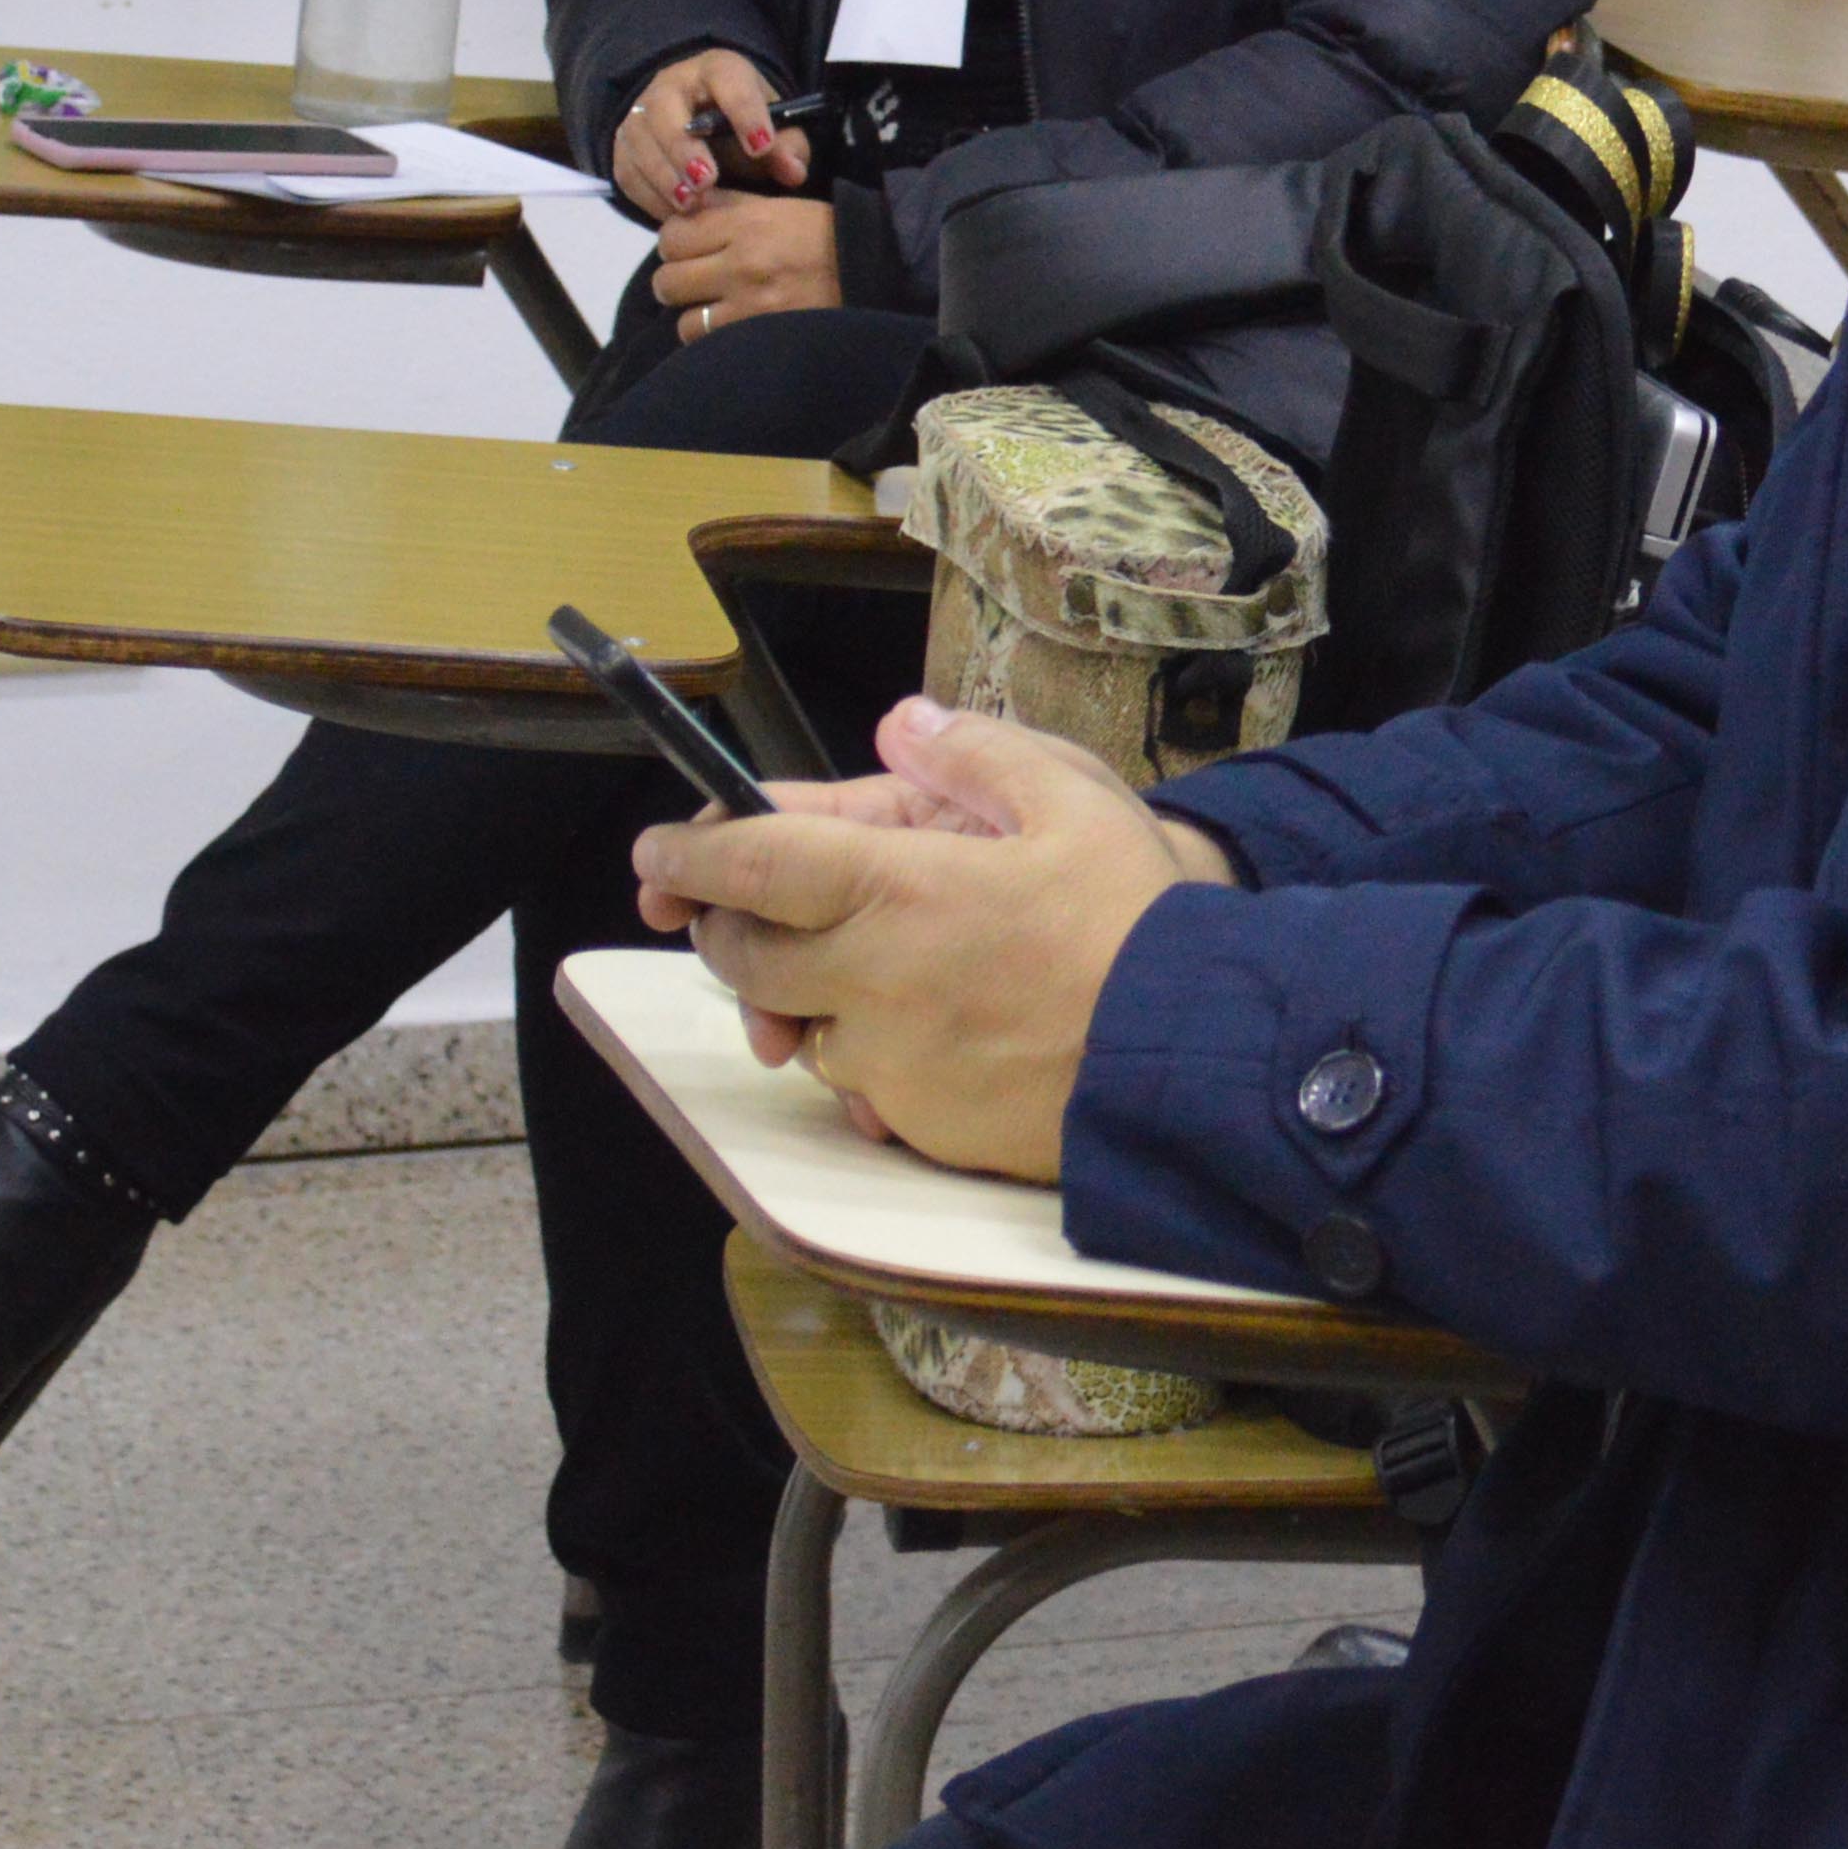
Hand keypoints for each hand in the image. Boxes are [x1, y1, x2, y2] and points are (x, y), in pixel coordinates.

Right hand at [614, 49, 806, 220]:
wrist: (701, 119)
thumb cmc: (743, 123)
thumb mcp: (774, 127)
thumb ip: (787, 147)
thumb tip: (792, 172)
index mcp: (718, 70)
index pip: (728, 79)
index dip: (745, 113)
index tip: (761, 147)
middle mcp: (671, 85)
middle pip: (665, 107)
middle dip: (684, 147)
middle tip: (708, 181)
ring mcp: (641, 113)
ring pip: (639, 140)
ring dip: (663, 176)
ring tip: (691, 204)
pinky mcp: (624, 146)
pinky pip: (627, 170)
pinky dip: (648, 195)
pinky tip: (673, 214)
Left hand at [630, 705, 1231, 1179]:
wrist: (1191, 1057)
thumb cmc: (1135, 923)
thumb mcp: (1073, 802)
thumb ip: (977, 755)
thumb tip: (902, 725)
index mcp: (895, 888)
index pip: (749, 865)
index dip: (686, 855)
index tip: (656, 853)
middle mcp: (869, 980)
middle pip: (744, 955)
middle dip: (727, 927)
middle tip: (746, 904)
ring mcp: (887, 1061)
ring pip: (799, 1026)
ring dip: (801, 994)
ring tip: (859, 962)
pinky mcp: (916, 1123)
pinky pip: (858, 1086)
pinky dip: (864, 1052)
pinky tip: (919, 1027)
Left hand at [654, 189, 842, 340]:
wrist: (876, 271)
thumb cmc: (826, 234)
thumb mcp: (780, 207)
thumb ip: (731, 206)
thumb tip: (688, 206)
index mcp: (746, 223)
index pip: (672, 236)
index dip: (676, 243)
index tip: (691, 248)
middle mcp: (742, 263)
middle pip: (667, 280)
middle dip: (678, 280)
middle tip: (699, 280)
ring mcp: (750, 306)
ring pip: (683, 320)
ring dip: (696, 315)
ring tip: (717, 309)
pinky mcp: (760, 337)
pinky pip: (710, 345)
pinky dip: (714, 339)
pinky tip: (731, 328)